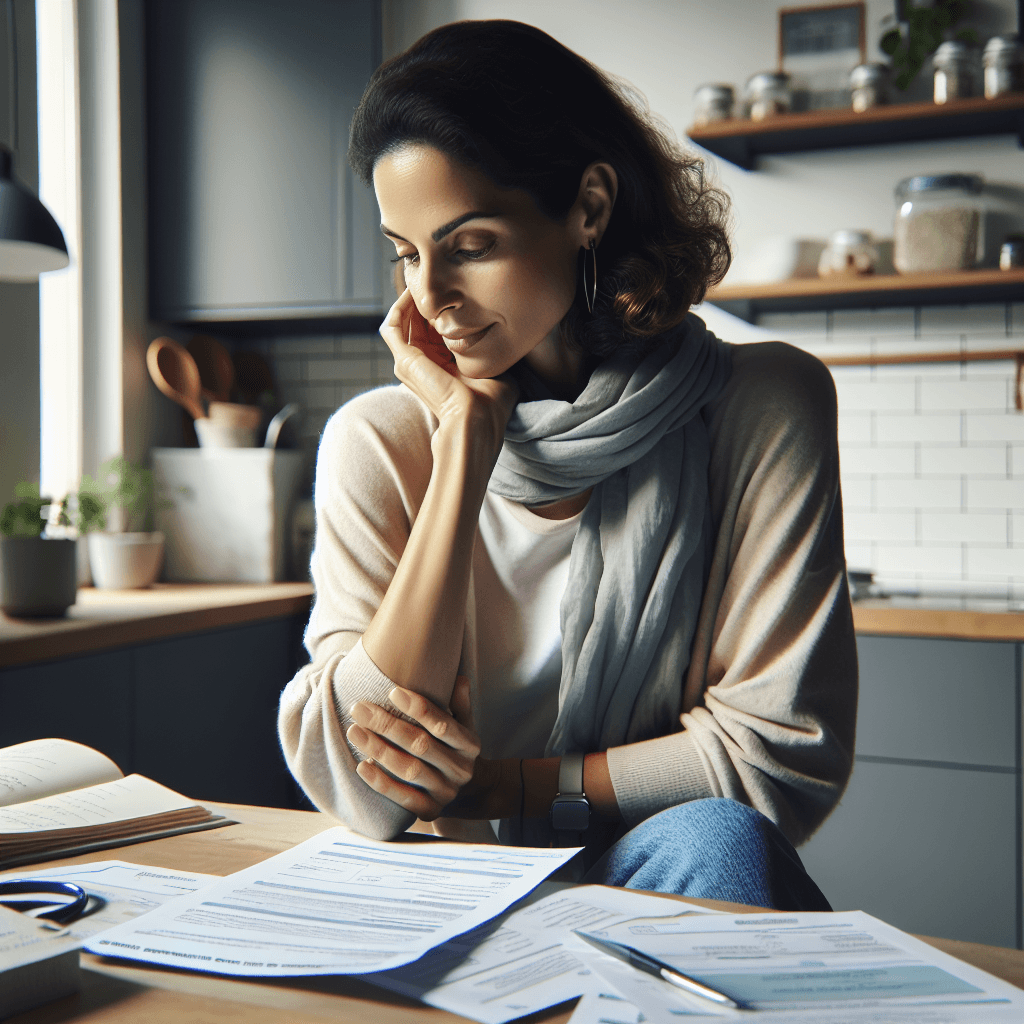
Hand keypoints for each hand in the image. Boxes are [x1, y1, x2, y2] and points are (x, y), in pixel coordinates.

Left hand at [347, 675, 497, 819]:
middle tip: (359, 708)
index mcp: (469, 744)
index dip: (418, 708)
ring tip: (354, 731)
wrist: (469, 793)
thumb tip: (458, 678)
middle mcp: (460, 769)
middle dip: (388, 725)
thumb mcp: (464, 725)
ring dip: (379, 750)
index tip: (392, 692)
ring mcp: (445, 792)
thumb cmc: (454, 748)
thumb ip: (459, 703)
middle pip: (421, 745)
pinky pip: (402, 797)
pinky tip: (361, 766)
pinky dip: (381, 783)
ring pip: (409, 770)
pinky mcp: (429, 811)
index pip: (443, 725)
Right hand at [379, 288, 518, 461]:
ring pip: (402, 321)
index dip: (443, 308)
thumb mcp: (494, 366)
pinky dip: (400, 306)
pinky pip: (392, 326)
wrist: (478, 419)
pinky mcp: (404, 361)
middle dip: (426, 299)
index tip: (456, 289)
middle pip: (416, 323)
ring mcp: (409, 365)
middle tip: (438, 277)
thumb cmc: (491, 403)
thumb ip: (491, 349)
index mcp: (441, 370)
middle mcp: (422, 367)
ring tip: (426, 281)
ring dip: (412, 299)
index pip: (434, 331)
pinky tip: (416, 293)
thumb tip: (505, 331)